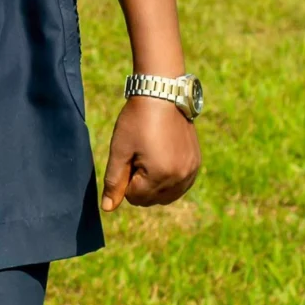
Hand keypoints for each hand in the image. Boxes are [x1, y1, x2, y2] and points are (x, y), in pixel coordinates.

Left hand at [101, 94, 200, 209]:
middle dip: (140, 183)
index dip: (125, 179)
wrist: (162, 95)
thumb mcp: (120, 150)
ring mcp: (191, 171)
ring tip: (150, 156)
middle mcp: (180, 177)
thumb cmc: (137, 121)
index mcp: (161, 175)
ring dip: (154, 184)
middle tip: (139, 155)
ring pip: (166, 196)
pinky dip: (168, 180)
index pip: (135, 198)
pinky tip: (161, 159)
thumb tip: (108, 209)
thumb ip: (114, 181)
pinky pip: (180, 186)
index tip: (129, 156)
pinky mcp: (196, 164)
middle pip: (151, 199)